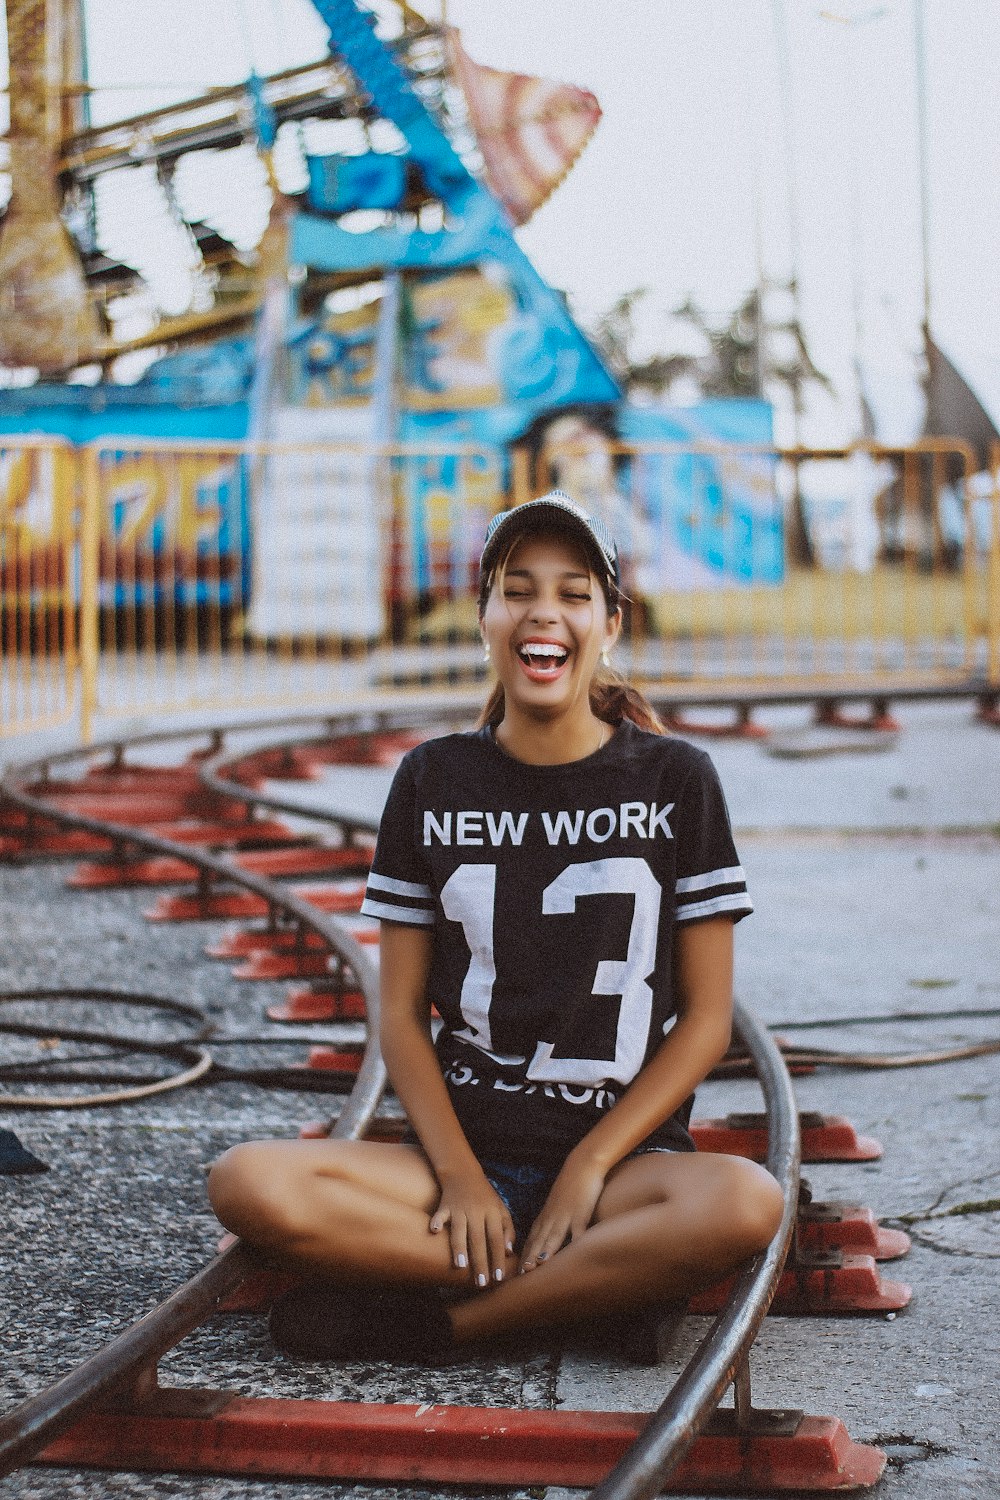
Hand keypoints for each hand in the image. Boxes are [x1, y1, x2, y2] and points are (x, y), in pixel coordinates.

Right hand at [429, 1165, 515, 1289]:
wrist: (464, 1172)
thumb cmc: (485, 1196)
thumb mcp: (501, 1208)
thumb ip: (508, 1229)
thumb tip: (508, 1251)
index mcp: (492, 1212)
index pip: (496, 1238)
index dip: (498, 1257)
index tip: (499, 1277)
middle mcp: (477, 1211)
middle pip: (479, 1239)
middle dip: (480, 1262)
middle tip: (481, 1282)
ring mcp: (460, 1208)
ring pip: (459, 1229)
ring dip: (459, 1247)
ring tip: (461, 1267)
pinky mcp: (445, 1205)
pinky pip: (440, 1214)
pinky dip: (436, 1221)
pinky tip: (434, 1231)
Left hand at [520, 1152, 606, 1272]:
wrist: (583, 1165)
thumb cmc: (571, 1186)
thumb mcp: (557, 1205)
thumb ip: (552, 1220)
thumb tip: (547, 1237)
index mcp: (546, 1217)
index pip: (531, 1238)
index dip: (524, 1254)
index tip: (516, 1270)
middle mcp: (552, 1218)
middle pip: (538, 1241)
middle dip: (528, 1258)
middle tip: (518, 1274)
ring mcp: (566, 1216)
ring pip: (553, 1237)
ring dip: (543, 1252)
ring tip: (534, 1266)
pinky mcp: (581, 1214)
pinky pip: (578, 1232)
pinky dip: (574, 1244)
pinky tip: (572, 1256)